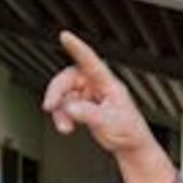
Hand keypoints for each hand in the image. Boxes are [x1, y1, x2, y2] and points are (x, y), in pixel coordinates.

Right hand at [42, 31, 155, 156]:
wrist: (132, 146)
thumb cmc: (130, 132)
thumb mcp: (109, 123)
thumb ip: (89, 114)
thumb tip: (71, 108)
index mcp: (109, 85)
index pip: (91, 62)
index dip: (78, 48)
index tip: (66, 36)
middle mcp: (98, 87)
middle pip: (69, 79)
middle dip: (57, 92)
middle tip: (50, 106)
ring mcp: (90, 96)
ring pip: (64, 95)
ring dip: (59, 111)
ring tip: (65, 127)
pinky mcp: (84, 106)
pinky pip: (65, 106)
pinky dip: (62, 116)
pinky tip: (67, 127)